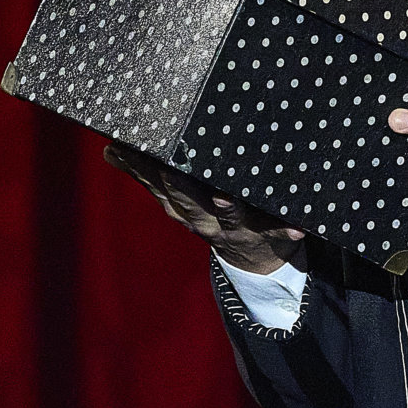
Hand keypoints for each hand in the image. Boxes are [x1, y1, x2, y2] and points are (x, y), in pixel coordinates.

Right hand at [103, 143, 304, 274]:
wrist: (255, 259)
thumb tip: (109, 149)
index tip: (125, 147)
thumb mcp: (178, 199)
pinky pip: (278, 233)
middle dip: (178, 185)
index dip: (142, 169)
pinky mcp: (268, 235)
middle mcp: (205, 220)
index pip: (157, 185)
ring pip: (229, 216)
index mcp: (182, 208)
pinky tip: (298, 229)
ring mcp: (237, 229)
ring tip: (226, 198)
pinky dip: (287, 231)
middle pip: (187, 202)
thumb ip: (148, 174)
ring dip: (227, 209)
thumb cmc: (213, 214)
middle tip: (170, 166)